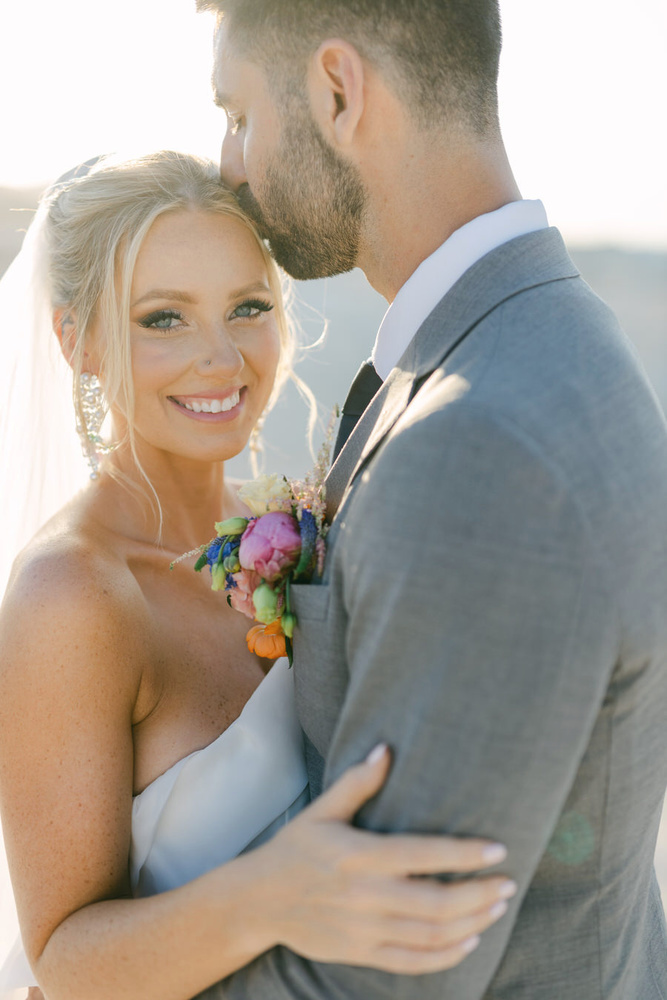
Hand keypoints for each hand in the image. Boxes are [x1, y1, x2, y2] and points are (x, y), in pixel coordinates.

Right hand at [255, 745, 515, 974]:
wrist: (259, 900)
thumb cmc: (296, 847)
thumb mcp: (323, 810)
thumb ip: (358, 782)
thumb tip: (387, 749)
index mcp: (357, 855)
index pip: (422, 855)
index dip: (464, 855)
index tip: (498, 850)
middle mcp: (363, 895)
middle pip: (435, 903)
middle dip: (480, 894)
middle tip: (509, 883)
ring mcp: (362, 930)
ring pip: (430, 935)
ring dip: (471, 923)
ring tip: (497, 907)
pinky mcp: (360, 953)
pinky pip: (412, 962)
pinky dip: (446, 956)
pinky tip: (470, 941)